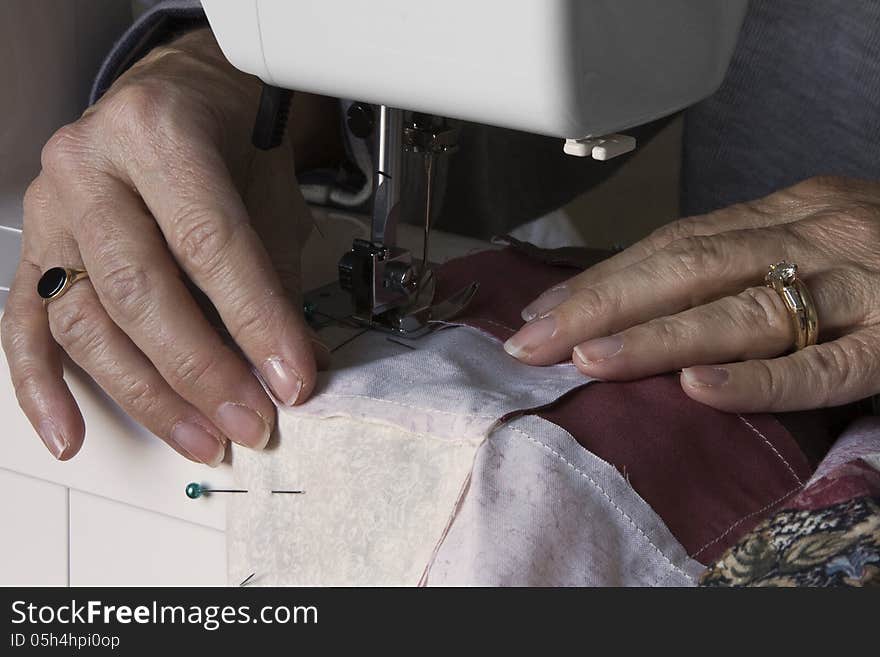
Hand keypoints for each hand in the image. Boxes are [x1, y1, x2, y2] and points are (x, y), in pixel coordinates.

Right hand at [1, 29, 326, 463]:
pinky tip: (70, 434)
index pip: (208, 245)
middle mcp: (90, 167)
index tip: (291, 379)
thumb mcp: (268, 194)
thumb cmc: (228, 141)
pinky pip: (23, 326)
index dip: (255, 321)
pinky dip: (43, 388)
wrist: (180, 96)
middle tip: (248, 421)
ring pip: (83, 321)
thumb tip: (292, 368)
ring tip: (199, 438)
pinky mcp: (34, 248)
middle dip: (200, 371)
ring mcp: (50, 208)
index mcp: (157, 134)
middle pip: (138, 290)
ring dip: (144, 394)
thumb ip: (275, 278)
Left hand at [505, 177, 879, 412]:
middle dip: (603, 304)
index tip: (546, 310)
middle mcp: (820, 235)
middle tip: (533, 340)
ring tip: (586, 357)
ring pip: (743, 310)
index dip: (606, 276)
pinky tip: (698, 388)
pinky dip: (758, 379)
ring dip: (655, 336)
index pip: (677, 242)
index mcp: (794, 211)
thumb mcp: (822, 237)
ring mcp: (866, 286)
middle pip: (690, 267)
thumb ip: (750, 262)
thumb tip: (653, 303)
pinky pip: (823, 367)